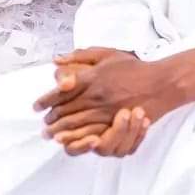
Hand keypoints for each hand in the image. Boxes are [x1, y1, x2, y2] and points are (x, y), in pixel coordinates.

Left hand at [35, 47, 194, 157]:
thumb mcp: (106, 53)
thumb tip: (56, 60)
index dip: (46, 100)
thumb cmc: (132, 67)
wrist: (159, 83)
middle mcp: (96, 96)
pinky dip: (79, 139)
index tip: (36, 106)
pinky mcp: (116, 124)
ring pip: (77, 125)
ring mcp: (106, 112)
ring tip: (51, 135)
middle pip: (66, 111)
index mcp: (91, 78)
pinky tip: (71, 141)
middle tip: (42, 124)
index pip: (61, 91)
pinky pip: (94, 134)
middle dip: (51, 120)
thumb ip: (80, 56)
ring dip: (61, 131)